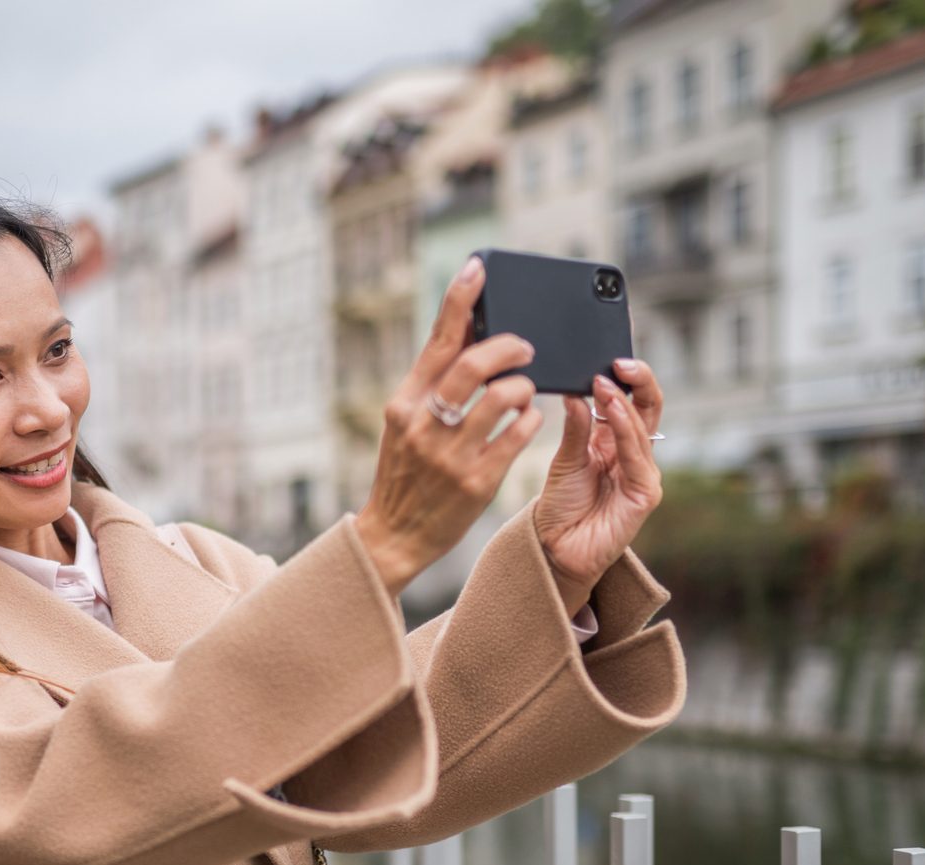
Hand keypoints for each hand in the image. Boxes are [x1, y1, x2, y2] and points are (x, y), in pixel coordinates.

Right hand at [356, 255, 544, 596]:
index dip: (461, 299)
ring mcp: (450, 455)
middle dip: (511, 346)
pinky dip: (531, 420)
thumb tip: (470, 333)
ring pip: (505, 397)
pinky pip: (519, 435)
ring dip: (525, 387)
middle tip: (526, 347)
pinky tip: (529, 419)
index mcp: (404, 403)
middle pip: (476, 363)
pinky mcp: (476, 482)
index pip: (437, 340)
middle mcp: (424, 425)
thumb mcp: (406, 424)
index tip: (479, 267)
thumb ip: (433, 384)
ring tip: (526, 392)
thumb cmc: (406, 473)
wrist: (393, 537)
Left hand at [534, 361, 665, 616]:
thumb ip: (576, 427)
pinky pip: (636, 456)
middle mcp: (635, 455)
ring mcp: (643, 474)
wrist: (554, 548)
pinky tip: (611, 411)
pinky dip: (624, 431)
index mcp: (617, 442)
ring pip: (640, 428)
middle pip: (649, 408)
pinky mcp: (645, 494)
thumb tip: (578, 391)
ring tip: (605, 382)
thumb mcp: (565, 458)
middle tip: (618, 362)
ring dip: (622, 404)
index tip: (612, 359)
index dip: (629, 379)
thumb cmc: (561, 505)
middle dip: (638, 381)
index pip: (634, 401)